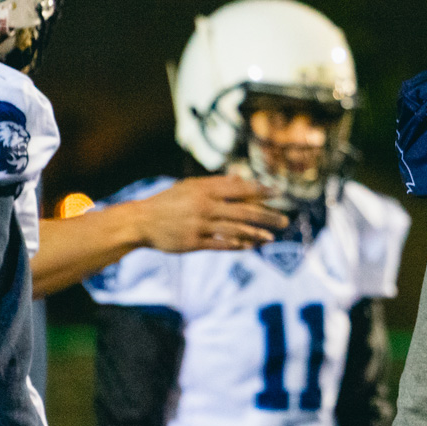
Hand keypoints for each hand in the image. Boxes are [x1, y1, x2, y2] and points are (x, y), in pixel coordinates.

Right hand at [133, 174, 284, 251]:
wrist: (141, 221)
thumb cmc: (169, 201)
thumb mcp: (190, 186)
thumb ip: (215, 184)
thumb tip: (241, 178)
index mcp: (204, 189)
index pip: (239, 188)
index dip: (260, 190)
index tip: (278, 192)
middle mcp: (204, 206)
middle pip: (243, 210)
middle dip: (266, 215)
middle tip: (285, 220)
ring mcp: (199, 225)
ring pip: (235, 229)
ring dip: (255, 233)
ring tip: (271, 237)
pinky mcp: (193, 242)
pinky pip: (220, 244)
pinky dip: (236, 245)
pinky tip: (249, 246)